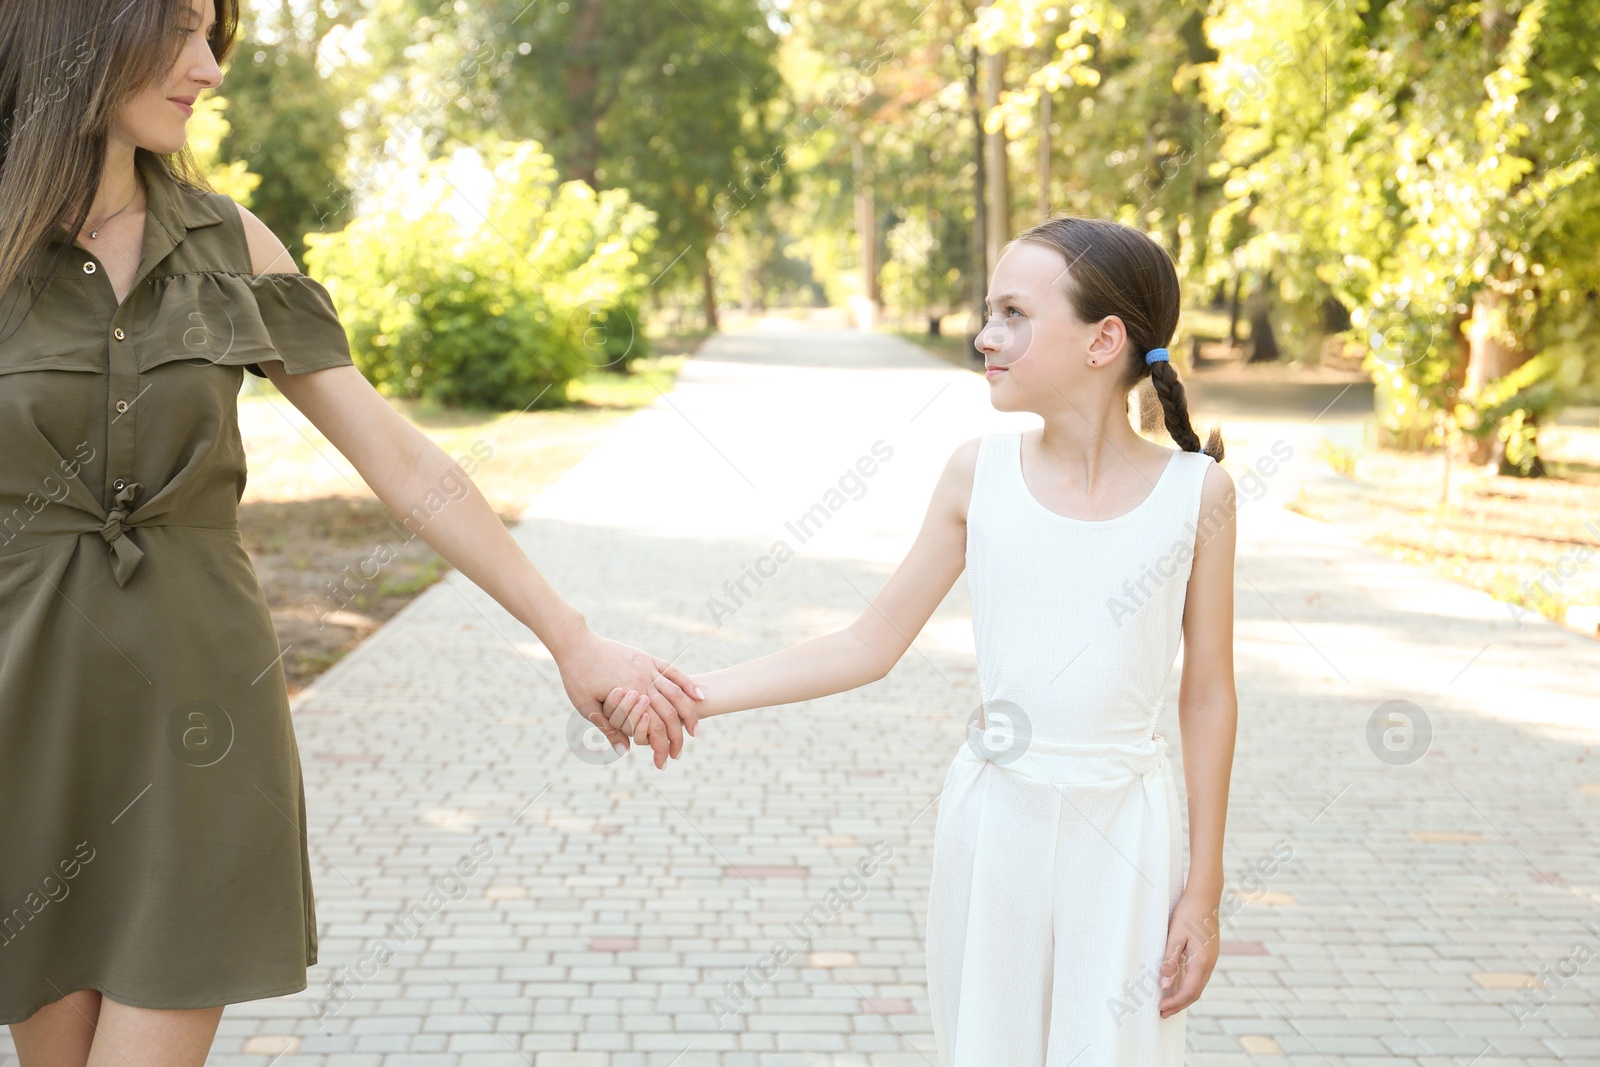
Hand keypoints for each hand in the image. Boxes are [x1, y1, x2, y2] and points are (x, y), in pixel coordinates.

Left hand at [555, 629, 702, 768]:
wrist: (576, 643)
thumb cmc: (577, 676)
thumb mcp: (586, 707)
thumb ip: (608, 728)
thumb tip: (626, 750)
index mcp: (629, 696)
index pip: (654, 729)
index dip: (660, 748)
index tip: (662, 762)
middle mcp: (644, 682)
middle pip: (670, 715)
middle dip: (677, 737)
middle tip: (678, 754)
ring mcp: (648, 668)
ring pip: (677, 694)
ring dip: (689, 714)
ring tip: (695, 732)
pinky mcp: (648, 658)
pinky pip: (673, 672)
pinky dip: (688, 684)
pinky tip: (698, 696)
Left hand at [1158, 890, 1220, 1016]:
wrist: (1204, 896)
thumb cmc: (1188, 913)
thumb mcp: (1175, 936)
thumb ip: (1170, 961)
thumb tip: (1165, 984)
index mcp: (1202, 962)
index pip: (1189, 991)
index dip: (1175, 1003)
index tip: (1160, 1009)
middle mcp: (1209, 963)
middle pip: (1195, 992)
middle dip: (1179, 1004)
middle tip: (1162, 1013)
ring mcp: (1210, 959)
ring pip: (1198, 985)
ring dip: (1183, 996)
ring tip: (1167, 1003)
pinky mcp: (1208, 954)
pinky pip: (1198, 976)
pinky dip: (1188, 985)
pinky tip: (1177, 985)